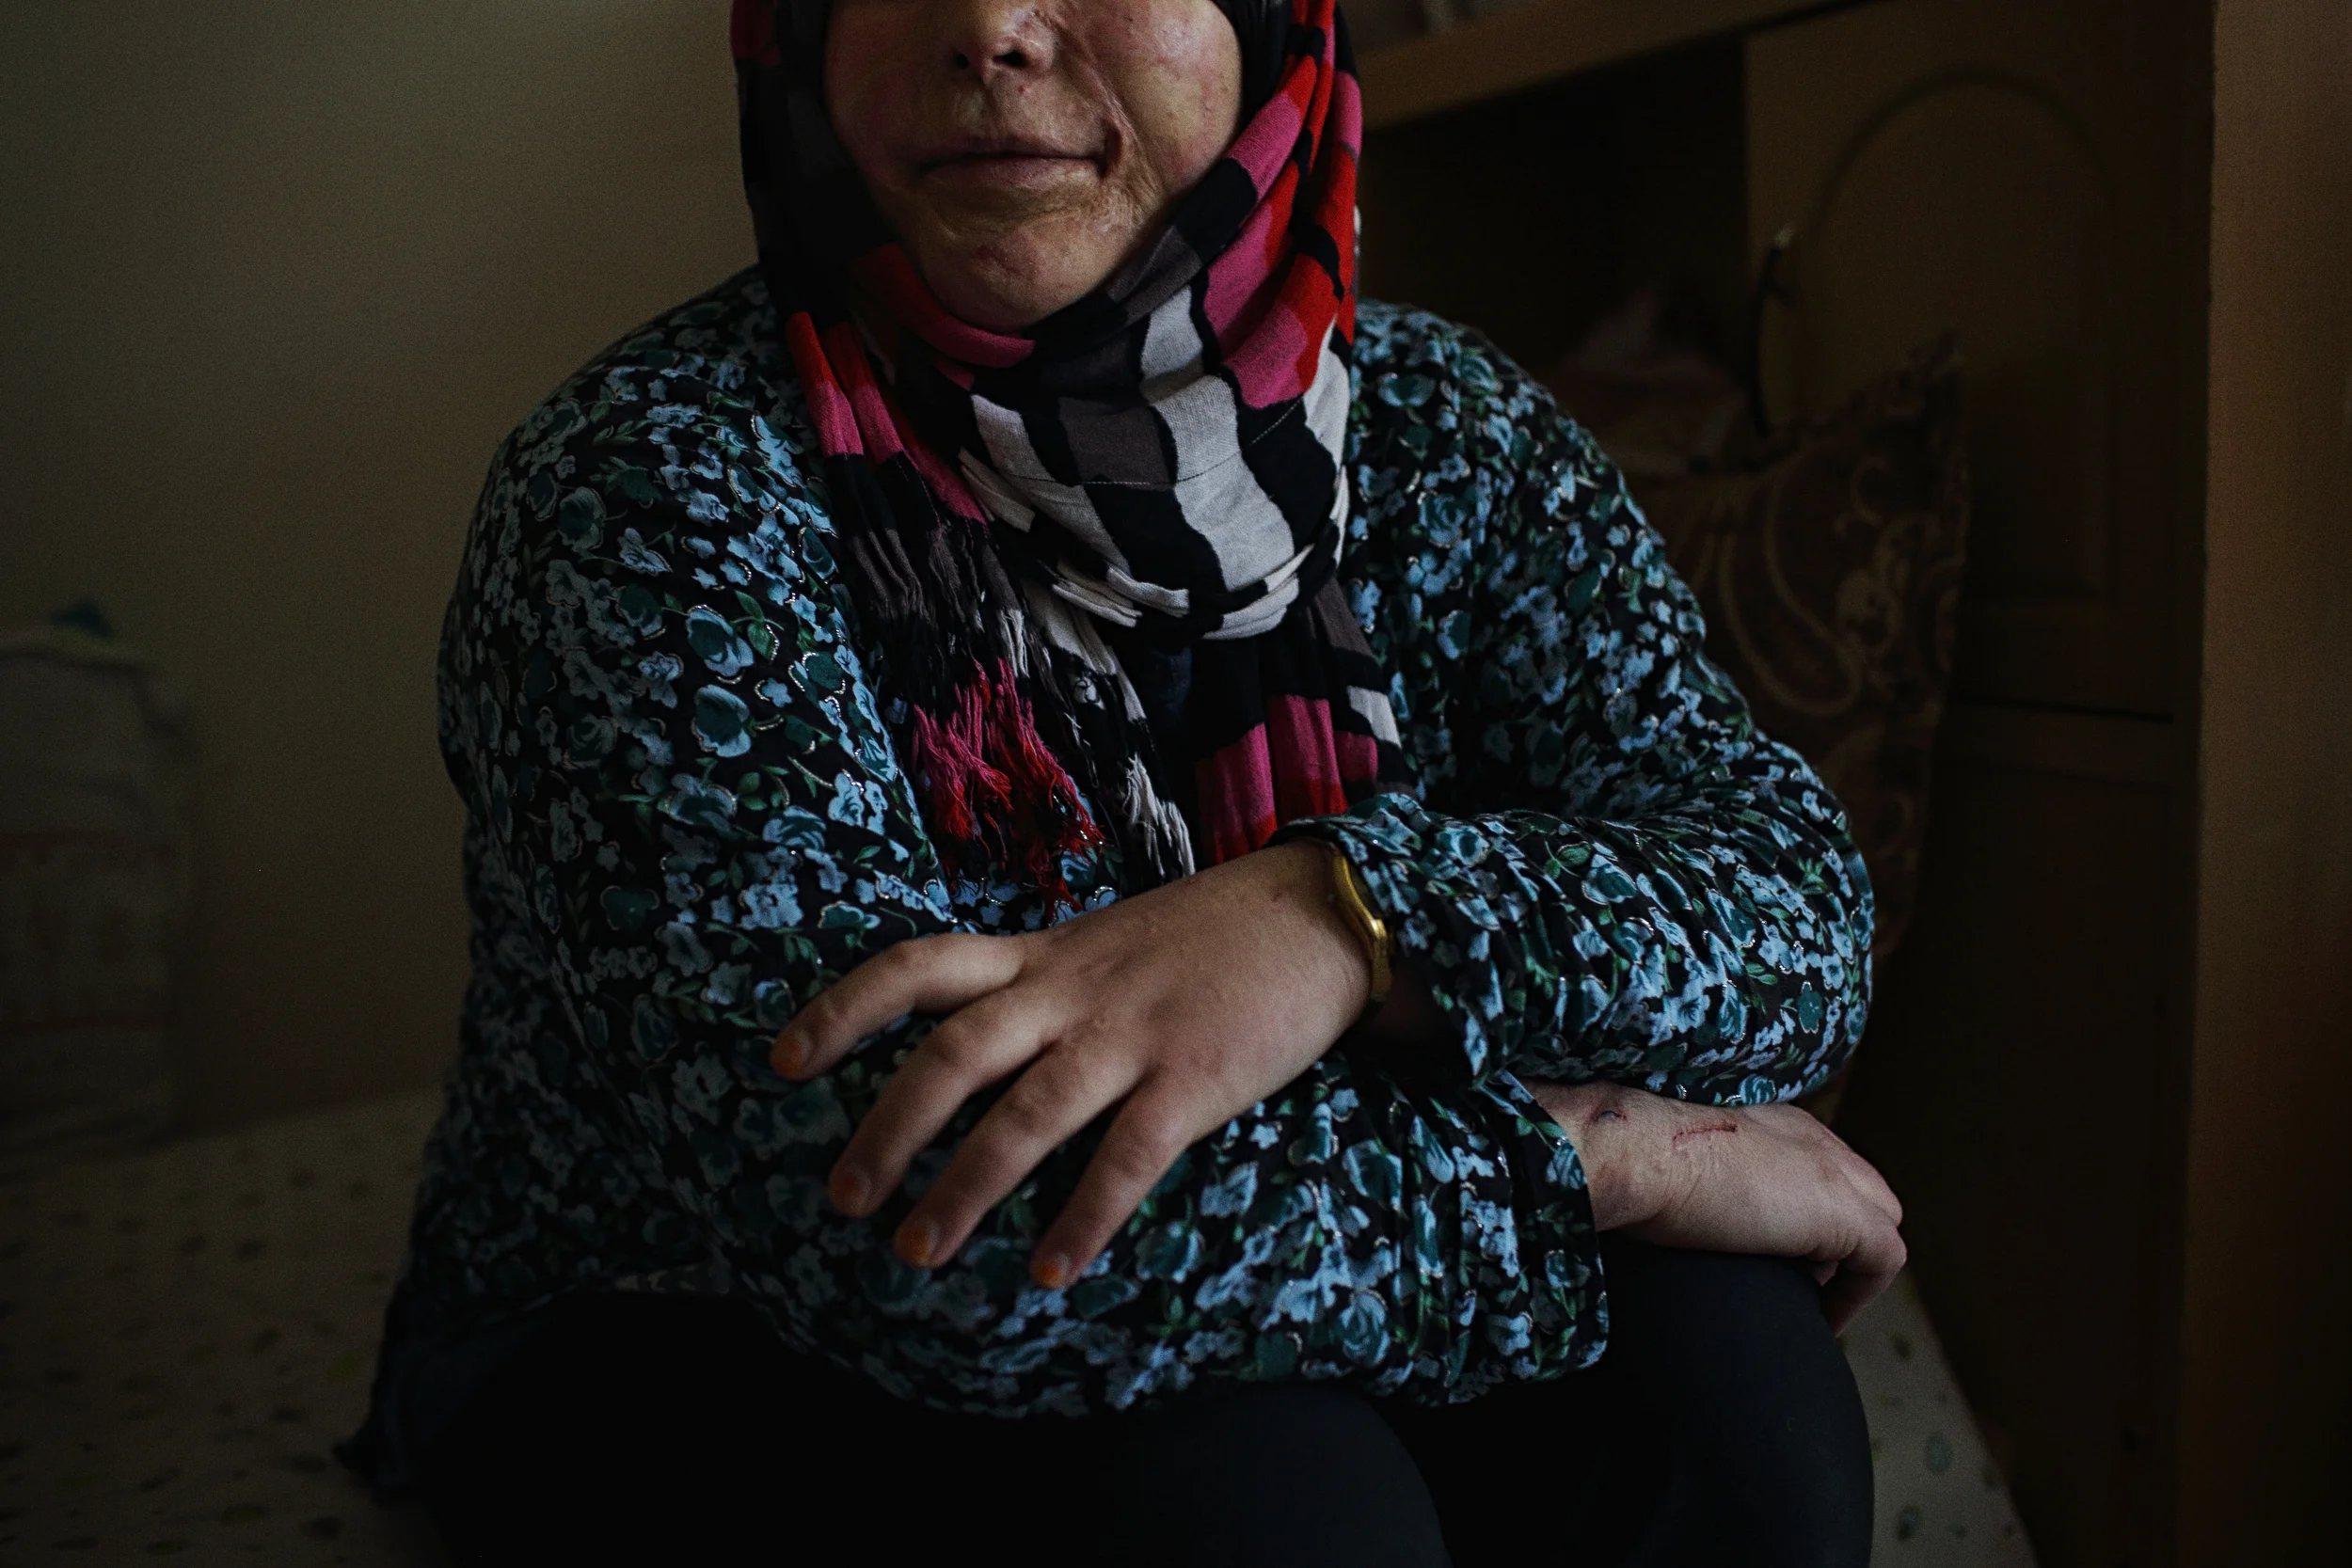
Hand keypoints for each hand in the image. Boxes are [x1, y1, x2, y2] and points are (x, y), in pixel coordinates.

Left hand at [773, 841, 1371, 1287]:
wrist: (1322, 910)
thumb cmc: (1211, 935)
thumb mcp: (1108, 941)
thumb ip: (1045, 983)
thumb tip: (977, 1043)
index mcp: (1043, 953)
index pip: (918, 965)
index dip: (844, 1010)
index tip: (784, 1059)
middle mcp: (1072, 990)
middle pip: (954, 1052)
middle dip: (888, 1129)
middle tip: (843, 1199)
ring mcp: (1133, 1034)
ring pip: (1027, 1113)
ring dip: (965, 1188)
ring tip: (918, 1253)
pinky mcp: (1196, 1078)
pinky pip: (1126, 1157)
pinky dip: (1083, 1219)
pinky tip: (1049, 1271)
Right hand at [1531, 1082, 1905, 1332]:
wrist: (1637, 1152)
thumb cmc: (1629, 1154)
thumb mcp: (1665, 1158)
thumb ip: (1687, 1174)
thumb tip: (1666, 1211)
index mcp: (1771, 1119)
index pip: (1814, 1168)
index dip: (1799, 1214)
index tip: (1768, 1253)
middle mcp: (1812, 1138)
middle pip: (1859, 1194)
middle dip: (1833, 1241)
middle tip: (1789, 1284)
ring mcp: (1836, 1174)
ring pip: (1875, 1227)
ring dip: (1843, 1267)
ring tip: (1799, 1305)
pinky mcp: (1848, 1216)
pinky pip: (1882, 1264)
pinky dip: (1855, 1297)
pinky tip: (1816, 1321)